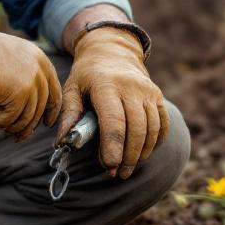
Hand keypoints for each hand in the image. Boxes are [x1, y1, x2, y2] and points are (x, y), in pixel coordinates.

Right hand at [0, 19, 60, 141]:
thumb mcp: (7, 61)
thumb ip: (21, 78)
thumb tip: (28, 110)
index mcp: (38, 57)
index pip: (54, 88)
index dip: (51, 109)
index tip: (47, 122)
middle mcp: (39, 68)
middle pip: (42, 107)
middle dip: (29, 126)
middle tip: (17, 137)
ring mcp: (31, 81)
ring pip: (27, 118)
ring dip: (10, 125)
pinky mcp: (20, 94)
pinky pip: (11, 120)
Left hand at [57, 26, 167, 178]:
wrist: (112, 50)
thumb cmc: (88, 75)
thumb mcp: (72, 88)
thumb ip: (69, 114)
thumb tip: (62, 143)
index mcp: (107, 85)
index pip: (113, 120)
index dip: (113, 145)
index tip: (110, 166)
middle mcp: (131, 87)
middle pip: (136, 128)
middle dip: (128, 156)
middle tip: (118, 174)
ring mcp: (147, 91)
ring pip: (151, 129)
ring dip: (142, 153)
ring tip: (128, 167)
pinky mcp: (157, 96)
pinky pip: (163, 123)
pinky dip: (156, 142)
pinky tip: (144, 153)